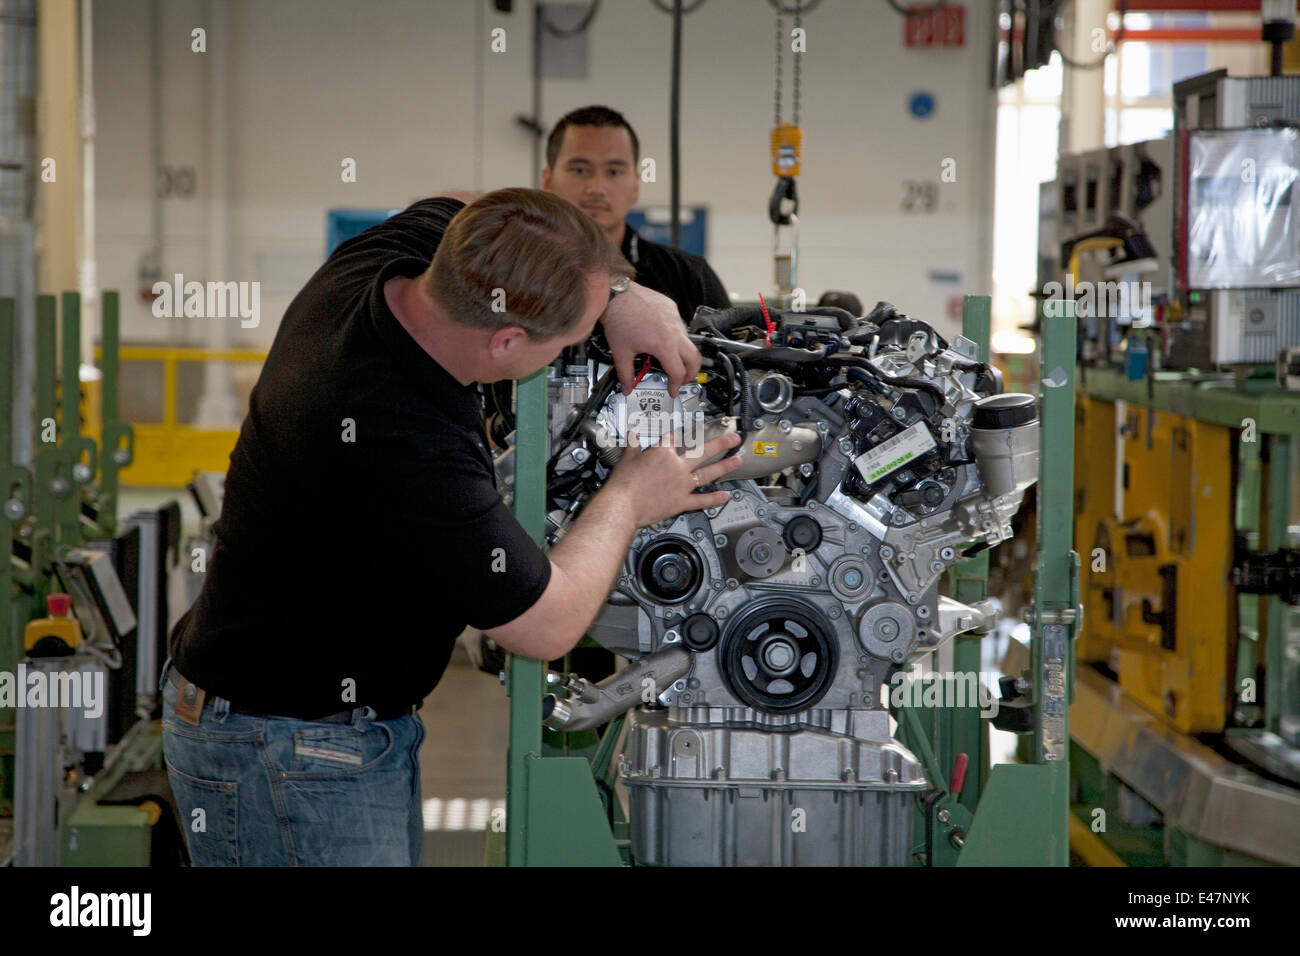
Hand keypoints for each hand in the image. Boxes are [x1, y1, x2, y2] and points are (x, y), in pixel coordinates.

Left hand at [601, 281, 700, 395]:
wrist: (615, 294)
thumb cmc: (618, 317)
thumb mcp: (620, 352)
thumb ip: (625, 374)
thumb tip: (626, 386)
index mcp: (663, 345)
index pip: (678, 372)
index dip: (676, 386)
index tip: (673, 389)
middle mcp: (674, 331)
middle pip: (695, 359)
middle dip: (691, 373)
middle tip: (683, 379)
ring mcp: (675, 318)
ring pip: (689, 342)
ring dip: (683, 354)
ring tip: (671, 359)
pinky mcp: (672, 308)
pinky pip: (681, 326)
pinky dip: (676, 337)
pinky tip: (664, 339)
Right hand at [603, 431, 741, 527]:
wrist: (623, 505)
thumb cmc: (624, 484)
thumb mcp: (627, 458)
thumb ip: (633, 446)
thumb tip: (633, 436)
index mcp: (663, 453)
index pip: (673, 439)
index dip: (676, 435)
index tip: (679, 433)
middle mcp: (677, 467)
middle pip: (702, 451)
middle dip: (720, 444)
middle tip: (733, 439)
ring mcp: (681, 484)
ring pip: (707, 473)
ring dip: (724, 466)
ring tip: (737, 461)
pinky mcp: (681, 501)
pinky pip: (701, 500)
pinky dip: (714, 499)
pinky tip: (725, 496)